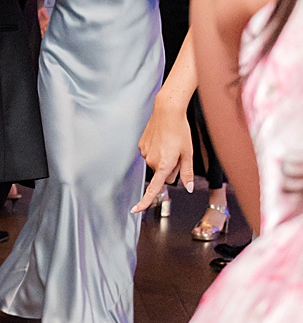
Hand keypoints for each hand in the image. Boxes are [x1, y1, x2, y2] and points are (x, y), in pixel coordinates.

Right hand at [131, 86, 196, 214]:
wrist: (167, 112)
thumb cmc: (180, 131)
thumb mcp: (188, 153)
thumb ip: (186, 172)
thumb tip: (187, 188)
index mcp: (164, 165)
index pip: (154, 188)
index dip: (145, 201)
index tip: (135, 210)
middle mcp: (151, 162)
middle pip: (162, 174)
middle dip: (170, 169)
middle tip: (178, 154)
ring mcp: (145, 154)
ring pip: (157, 164)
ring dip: (164, 159)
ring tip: (171, 144)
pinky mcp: (141, 146)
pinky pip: (151, 155)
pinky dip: (158, 151)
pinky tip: (162, 140)